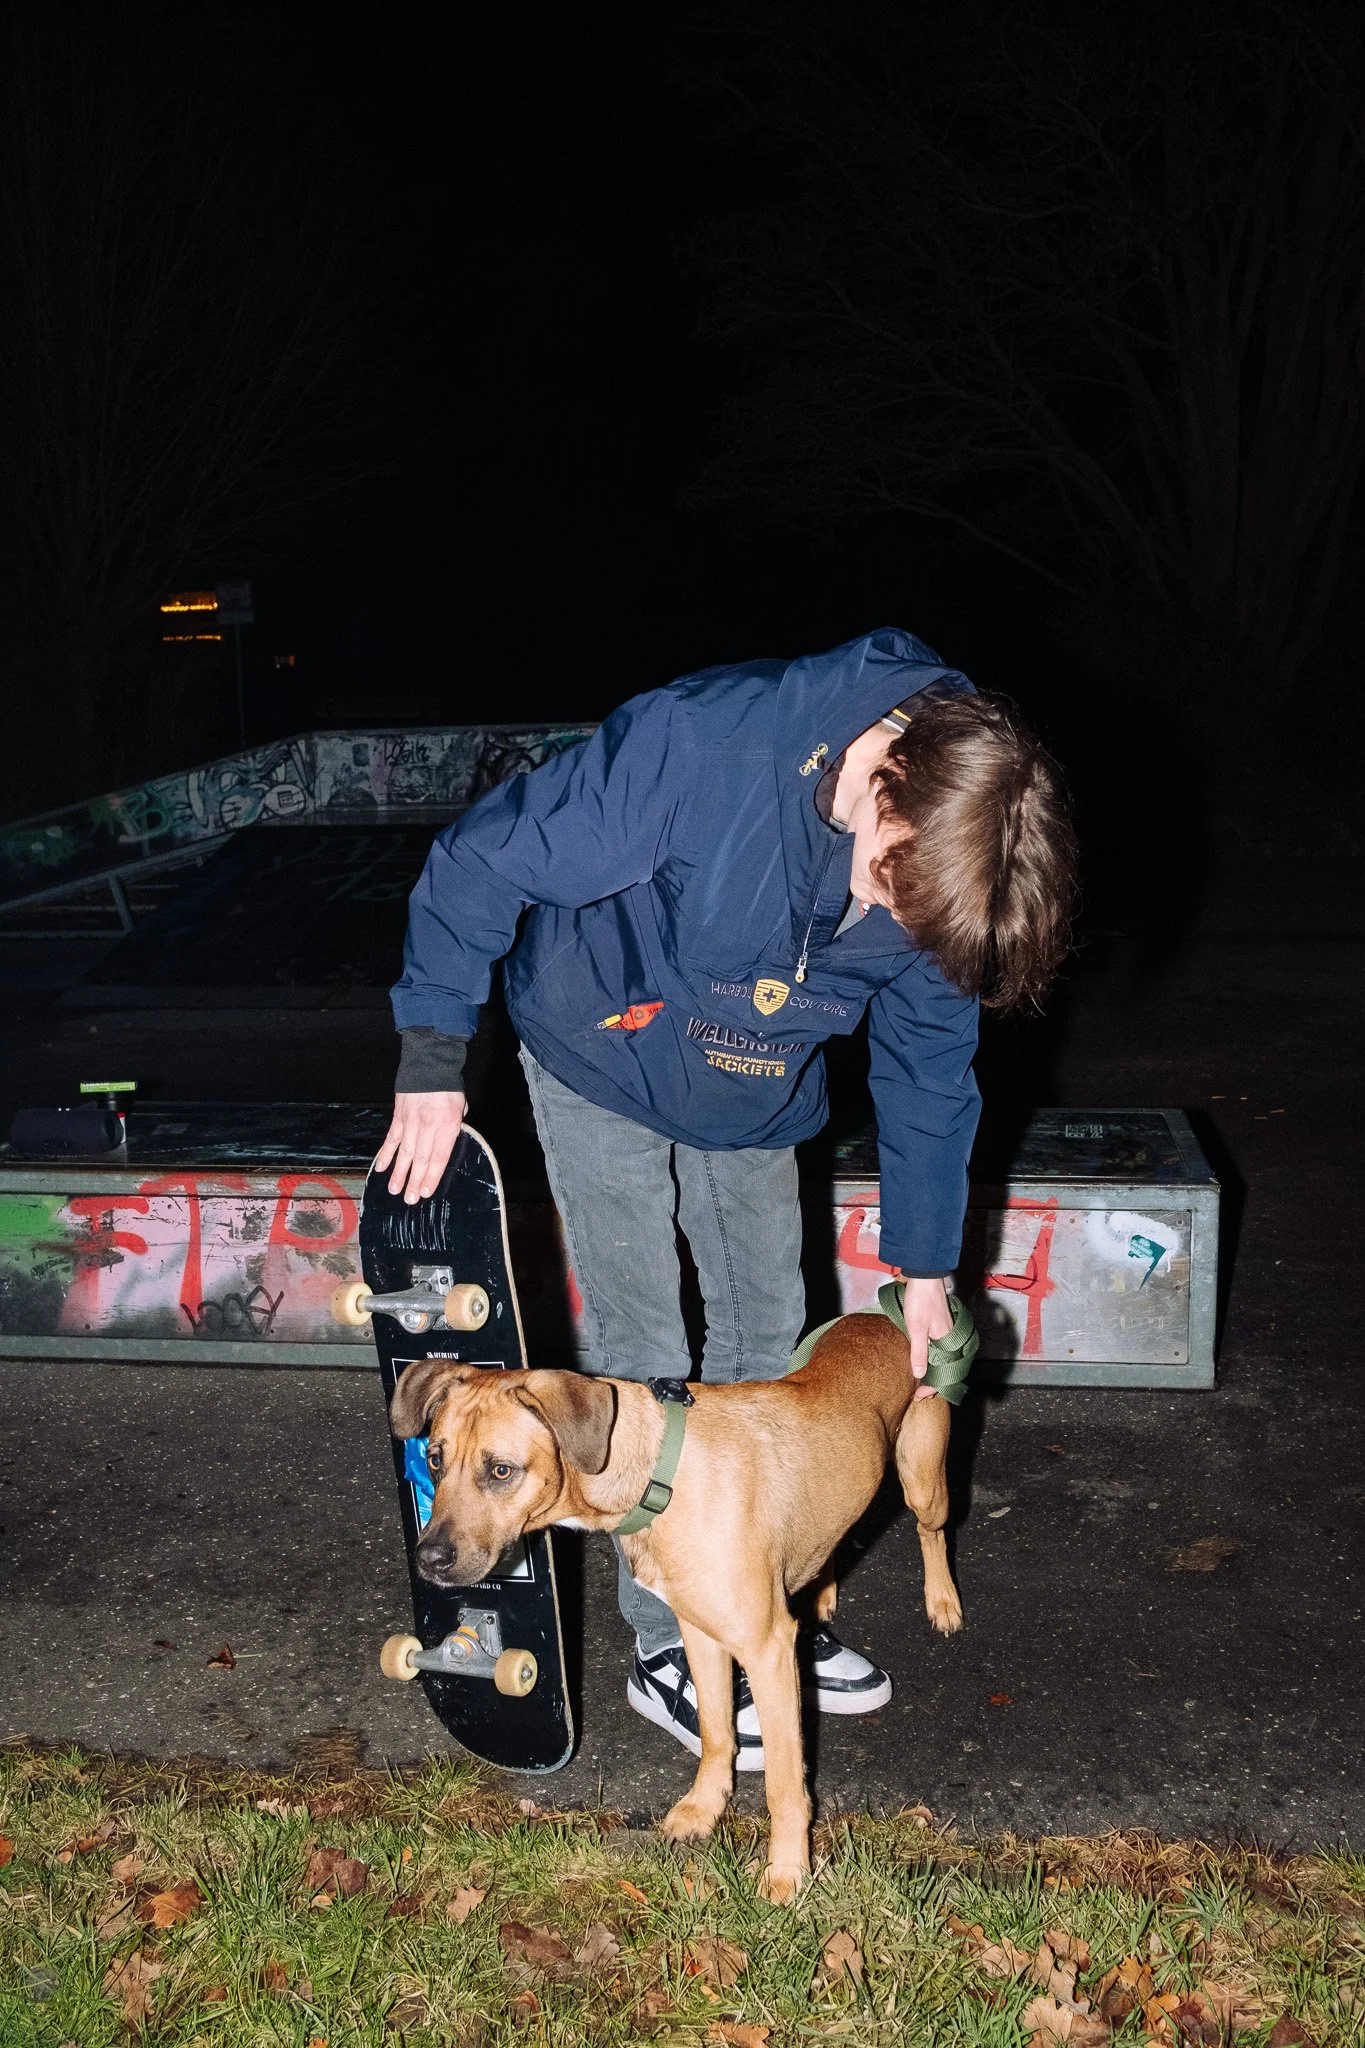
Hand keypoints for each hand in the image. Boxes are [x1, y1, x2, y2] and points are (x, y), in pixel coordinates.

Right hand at [375, 1091, 465, 1203]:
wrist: (429, 1061)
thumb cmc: (448, 1085)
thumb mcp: (460, 1107)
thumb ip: (453, 1127)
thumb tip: (445, 1144)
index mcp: (447, 1125)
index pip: (440, 1157)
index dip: (432, 1176)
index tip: (426, 1192)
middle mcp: (428, 1126)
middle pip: (421, 1159)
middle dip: (414, 1181)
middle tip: (409, 1200)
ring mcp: (411, 1121)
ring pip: (404, 1152)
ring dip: (399, 1173)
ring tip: (394, 1190)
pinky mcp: (399, 1115)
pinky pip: (391, 1138)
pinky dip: (386, 1153)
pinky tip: (382, 1167)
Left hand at [899, 1275, 952, 1401]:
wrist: (925, 1276)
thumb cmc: (921, 1300)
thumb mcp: (916, 1328)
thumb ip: (918, 1352)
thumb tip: (919, 1375)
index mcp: (948, 1342)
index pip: (945, 1373)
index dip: (932, 1387)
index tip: (920, 1396)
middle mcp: (951, 1339)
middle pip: (946, 1368)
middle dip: (934, 1383)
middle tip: (919, 1394)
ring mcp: (947, 1332)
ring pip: (943, 1358)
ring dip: (933, 1371)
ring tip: (920, 1382)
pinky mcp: (941, 1326)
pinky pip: (940, 1348)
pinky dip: (933, 1359)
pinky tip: (924, 1361)